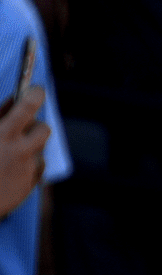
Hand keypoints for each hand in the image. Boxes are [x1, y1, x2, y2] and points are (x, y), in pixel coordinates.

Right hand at [0, 85, 49, 215]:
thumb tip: (14, 99)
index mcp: (3, 134)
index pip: (28, 106)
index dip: (35, 94)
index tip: (36, 90)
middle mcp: (20, 151)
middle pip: (44, 129)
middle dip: (35, 126)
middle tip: (22, 127)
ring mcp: (28, 168)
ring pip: (37, 149)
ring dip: (27, 147)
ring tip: (5, 155)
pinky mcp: (31, 184)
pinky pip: (35, 167)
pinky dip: (25, 166)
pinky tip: (7, 171)